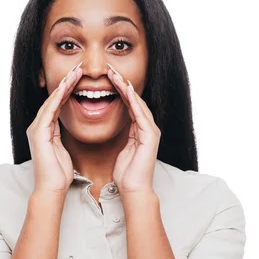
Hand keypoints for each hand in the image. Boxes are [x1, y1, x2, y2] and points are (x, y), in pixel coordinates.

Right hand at [26, 62, 82, 194]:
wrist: (51, 188)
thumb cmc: (59, 174)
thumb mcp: (63, 150)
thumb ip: (62, 137)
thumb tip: (68, 130)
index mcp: (45, 130)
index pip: (57, 105)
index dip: (68, 90)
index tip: (79, 78)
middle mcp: (38, 126)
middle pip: (53, 99)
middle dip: (66, 83)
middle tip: (78, 68)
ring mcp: (36, 128)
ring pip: (52, 101)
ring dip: (64, 85)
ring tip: (76, 72)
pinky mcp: (39, 133)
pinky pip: (50, 110)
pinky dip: (59, 97)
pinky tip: (68, 87)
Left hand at [107, 63, 160, 194]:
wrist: (134, 188)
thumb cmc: (126, 173)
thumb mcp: (122, 149)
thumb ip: (123, 136)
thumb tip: (115, 128)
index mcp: (140, 130)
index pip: (129, 105)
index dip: (119, 91)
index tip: (108, 78)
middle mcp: (148, 128)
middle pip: (135, 100)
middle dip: (123, 84)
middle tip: (111, 69)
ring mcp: (151, 131)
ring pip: (138, 103)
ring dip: (127, 88)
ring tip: (115, 75)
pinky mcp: (150, 135)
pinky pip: (140, 114)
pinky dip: (133, 101)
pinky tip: (125, 90)